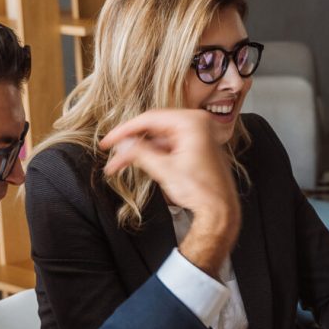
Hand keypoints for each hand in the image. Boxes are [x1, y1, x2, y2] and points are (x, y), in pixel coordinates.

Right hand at [101, 109, 239, 276]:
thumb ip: (138, 153)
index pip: (150, 118)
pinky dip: (153, 154)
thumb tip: (121, 144)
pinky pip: (169, 146)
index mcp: (192, 122)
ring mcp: (198, 136)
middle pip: (154, 127)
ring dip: (140, 150)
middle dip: (131, 141)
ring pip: (159, 138)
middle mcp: (197, 124)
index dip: (124, 130)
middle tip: (111, 151)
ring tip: (119, 163)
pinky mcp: (196, 148)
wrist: (220, 210)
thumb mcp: (164, 169)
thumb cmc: (202, 190)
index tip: (108, 141)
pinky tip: (137, 162)